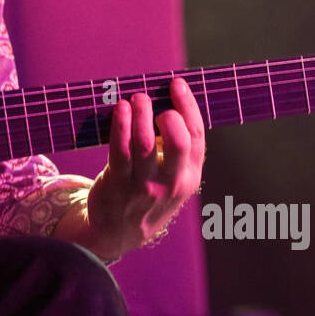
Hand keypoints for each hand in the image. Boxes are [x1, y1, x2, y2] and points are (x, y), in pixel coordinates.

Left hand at [84, 77, 204, 259]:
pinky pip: (119, 150)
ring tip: (134, 98)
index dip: (188, 106)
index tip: (177, 84)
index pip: (196, 136)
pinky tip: (119, 110)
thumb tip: (167, 99)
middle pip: (178, 142)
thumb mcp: (173, 177)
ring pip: (144, 143)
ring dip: (139, 114)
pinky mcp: (118, 184)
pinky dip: (120, 126)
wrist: (120, 231)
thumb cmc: (148, 191)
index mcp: (190, 176)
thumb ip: (176, 147)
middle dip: (168, 113)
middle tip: (151, 99)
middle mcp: (171, 183)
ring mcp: (144, 186)